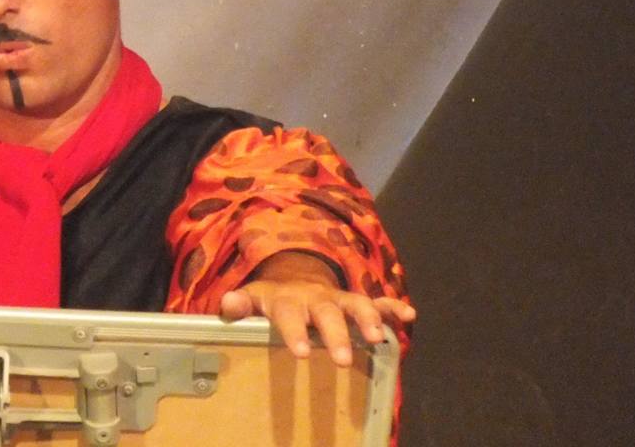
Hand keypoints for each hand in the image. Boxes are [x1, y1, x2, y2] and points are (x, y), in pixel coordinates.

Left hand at [218, 252, 415, 366]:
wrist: (292, 275)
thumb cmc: (271, 298)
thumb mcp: (252, 299)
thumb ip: (240, 305)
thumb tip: (227, 304)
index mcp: (288, 299)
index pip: (289, 315)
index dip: (295, 332)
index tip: (303, 353)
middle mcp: (315, 297)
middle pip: (327, 312)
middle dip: (336, 333)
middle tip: (343, 359)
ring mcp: (338, 298)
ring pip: (356, 303)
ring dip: (369, 318)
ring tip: (379, 338)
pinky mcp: (354, 301)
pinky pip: (377, 301)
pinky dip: (392, 307)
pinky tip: (408, 315)